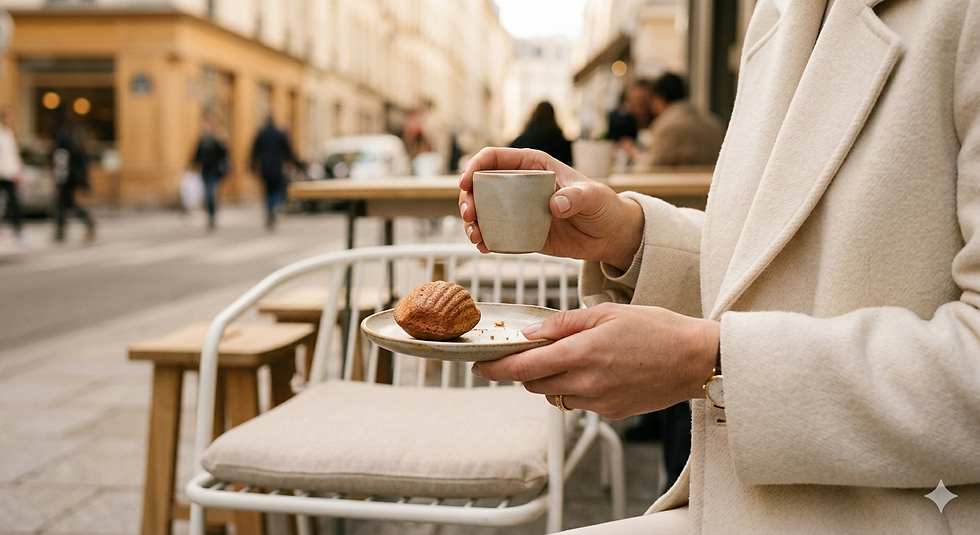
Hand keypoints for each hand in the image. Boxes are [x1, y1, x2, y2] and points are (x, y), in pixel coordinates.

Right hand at [458, 147, 643, 270]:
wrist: (609, 235)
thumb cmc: (603, 206)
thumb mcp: (593, 197)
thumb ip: (576, 197)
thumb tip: (556, 205)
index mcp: (533, 165)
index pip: (494, 158)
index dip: (474, 167)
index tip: (466, 183)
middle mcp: (520, 185)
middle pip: (480, 186)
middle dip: (468, 199)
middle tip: (470, 217)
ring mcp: (517, 209)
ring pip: (483, 210)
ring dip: (472, 222)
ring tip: (475, 237)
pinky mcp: (520, 231)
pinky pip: (495, 233)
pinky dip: (484, 239)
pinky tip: (484, 247)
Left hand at [471, 303, 719, 419]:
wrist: (696, 360)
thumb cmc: (657, 329)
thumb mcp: (606, 313)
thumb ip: (563, 324)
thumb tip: (529, 334)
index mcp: (581, 355)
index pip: (522, 369)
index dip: (495, 368)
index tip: (479, 365)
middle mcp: (586, 384)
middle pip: (533, 384)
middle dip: (524, 370)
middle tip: (528, 352)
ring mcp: (599, 403)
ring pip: (554, 395)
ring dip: (550, 379)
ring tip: (571, 356)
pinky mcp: (612, 413)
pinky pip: (579, 402)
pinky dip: (575, 387)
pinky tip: (595, 369)